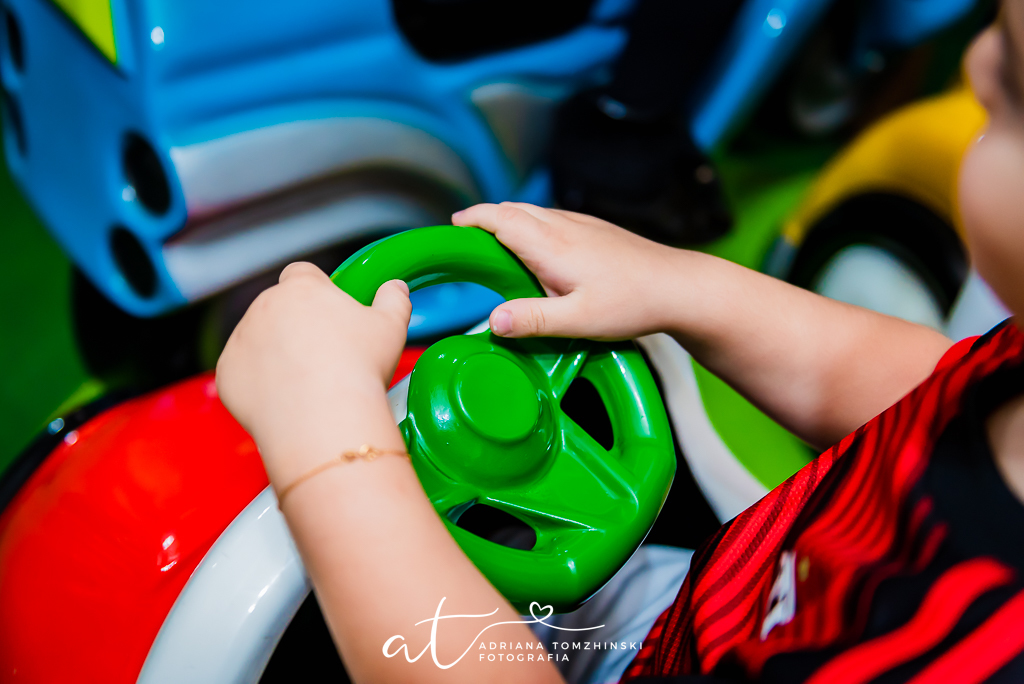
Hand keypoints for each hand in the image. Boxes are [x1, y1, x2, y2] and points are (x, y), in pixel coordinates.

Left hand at [216, 263, 410, 482]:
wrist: (324, 421)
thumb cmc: (358, 370)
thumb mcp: (391, 327)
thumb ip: (394, 299)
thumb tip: (395, 288)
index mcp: (301, 288)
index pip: (302, 273)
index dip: (317, 290)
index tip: (330, 313)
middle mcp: (263, 306)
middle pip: (278, 307)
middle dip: (296, 325)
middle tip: (325, 356)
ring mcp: (241, 340)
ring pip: (258, 339)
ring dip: (275, 353)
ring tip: (307, 383)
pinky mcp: (226, 374)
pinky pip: (242, 373)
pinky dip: (259, 384)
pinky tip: (286, 399)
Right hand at [453, 202, 682, 339]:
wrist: (680, 286)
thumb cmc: (633, 303)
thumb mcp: (579, 321)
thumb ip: (533, 320)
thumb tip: (492, 322)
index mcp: (552, 245)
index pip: (501, 218)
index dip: (473, 219)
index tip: (453, 225)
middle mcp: (564, 226)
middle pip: (513, 210)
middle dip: (485, 218)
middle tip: (465, 237)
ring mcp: (583, 225)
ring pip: (534, 213)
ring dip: (509, 221)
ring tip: (493, 244)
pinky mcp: (597, 230)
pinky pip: (553, 220)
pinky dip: (532, 227)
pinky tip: (537, 251)